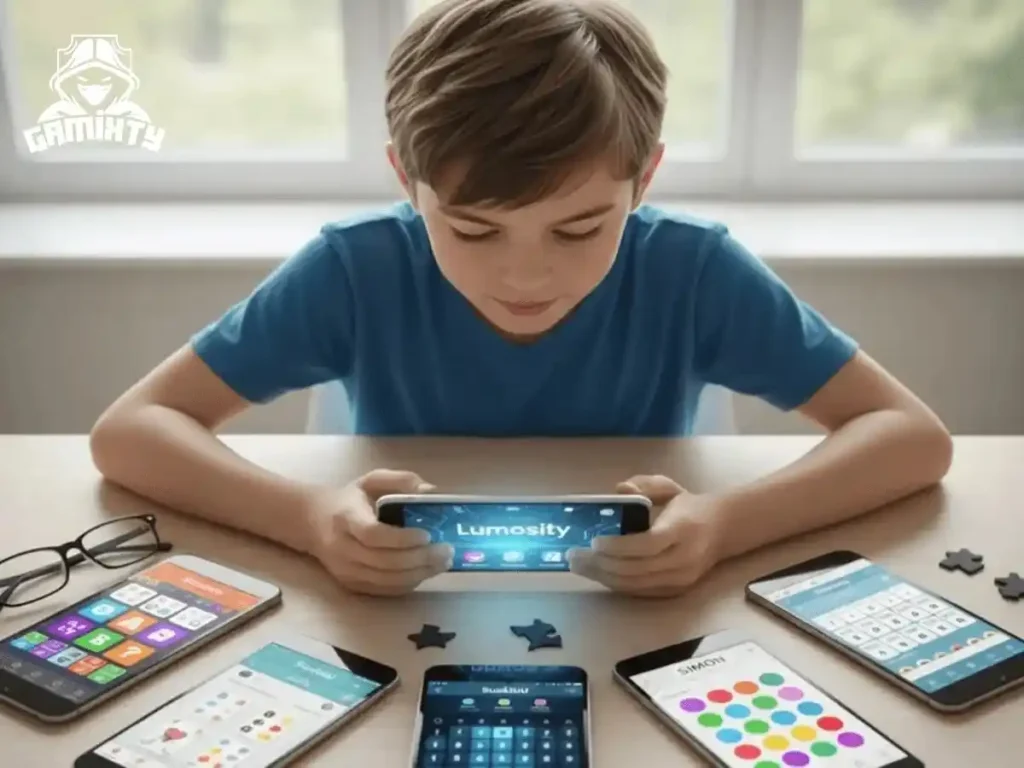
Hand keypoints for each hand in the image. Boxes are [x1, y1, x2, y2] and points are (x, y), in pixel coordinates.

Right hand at [304, 468, 452, 595]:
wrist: (312, 522)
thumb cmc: (349, 499)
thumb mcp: (371, 480)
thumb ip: (402, 480)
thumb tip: (431, 492)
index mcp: (346, 517)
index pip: (373, 534)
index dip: (402, 539)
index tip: (427, 534)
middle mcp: (342, 548)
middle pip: (384, 562)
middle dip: (420, 559)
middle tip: (446, 550)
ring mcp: (345, 570)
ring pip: (386, 580)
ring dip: (419, 574)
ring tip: (443, 562)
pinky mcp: (351, 585)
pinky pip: (384, 589)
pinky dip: (408, 583)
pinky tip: (426, 572)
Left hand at [567, 475, 721, 596]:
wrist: (724, 530)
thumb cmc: (690, 507)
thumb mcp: (669, 487)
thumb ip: (644, 485)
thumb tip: (619, 490)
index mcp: (682, 530)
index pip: (647, 544)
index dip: (618, 547)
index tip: (595, 541)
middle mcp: (683, 559)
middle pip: (637, 570)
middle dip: (601, 565)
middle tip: (573, 556)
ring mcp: (680, 579)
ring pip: (636, 585)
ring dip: (603, 577)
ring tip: (579, 566)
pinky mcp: (675, 591)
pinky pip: (640, 592)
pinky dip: (616, 584)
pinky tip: (598, 573)